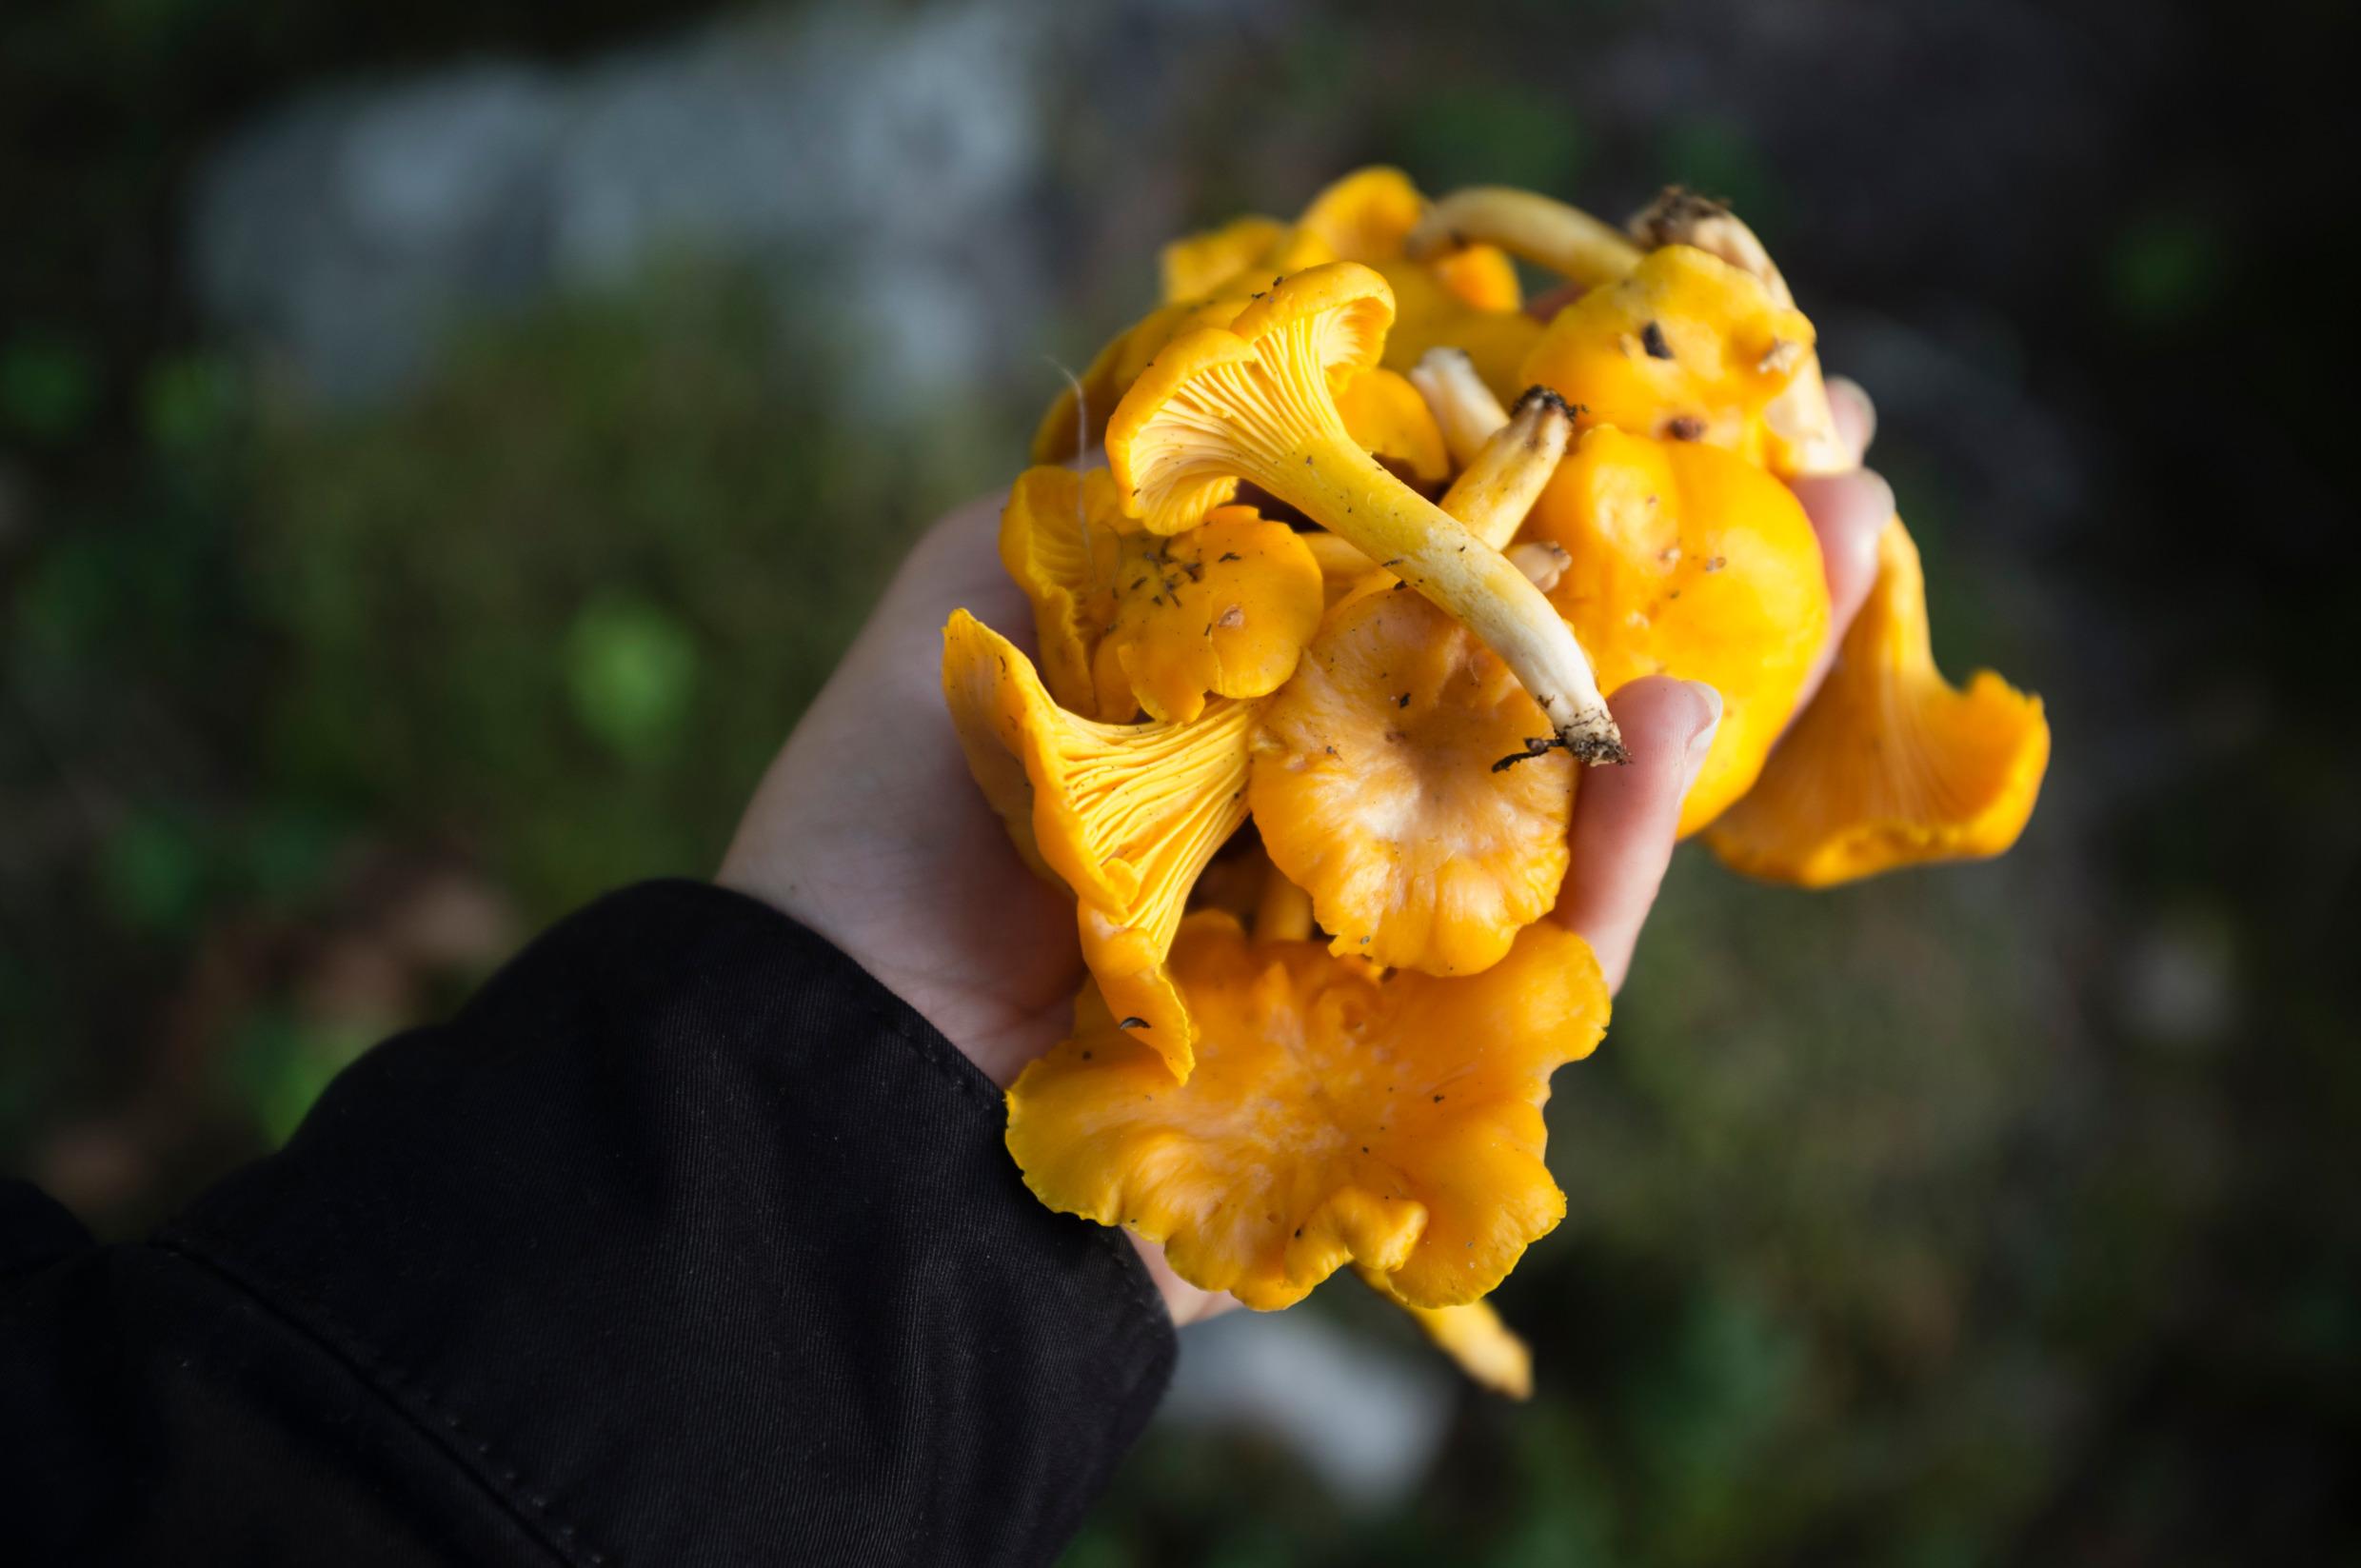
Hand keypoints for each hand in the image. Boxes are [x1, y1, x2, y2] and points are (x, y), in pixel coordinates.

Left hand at [718, 381, 1891, 1323]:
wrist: (846, 1088)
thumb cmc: (883, 847)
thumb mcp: (970, 616)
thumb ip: (1113, 509)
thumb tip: (1244, 403)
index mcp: (1234, 712)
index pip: (1421, 578)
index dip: (1541, 483)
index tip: (1640, 378)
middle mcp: (1321, 819)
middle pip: (1531, 683)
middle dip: (1677, 571)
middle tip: (1815, 451)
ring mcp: (1379, 945)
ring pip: (1577, 811)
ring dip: (1713, 683)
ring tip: (1832, 542)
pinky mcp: (1416, 1075)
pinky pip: (1552, 961)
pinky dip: (1626, 848)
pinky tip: (1695, 717)